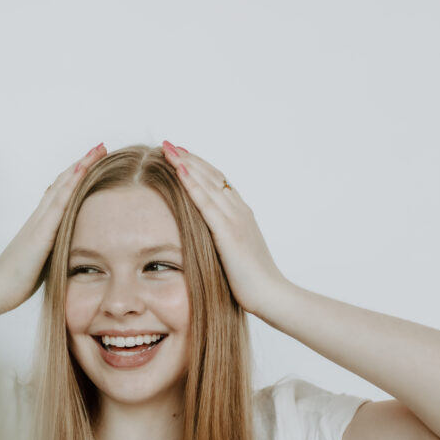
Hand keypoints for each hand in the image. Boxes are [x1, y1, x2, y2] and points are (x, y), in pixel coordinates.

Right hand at [0, 143, 106, 313]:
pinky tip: (82, 172)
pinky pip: (59, 204)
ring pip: (62, 186)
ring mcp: (39, 222)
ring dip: (80, 166)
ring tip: (97, 150)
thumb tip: (70, 249)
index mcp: (41, 224)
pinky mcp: (41, 233)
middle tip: (100, 146)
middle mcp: (39, 217)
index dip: (77, 176)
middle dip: (82, 163)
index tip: (95, 161)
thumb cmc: (16, 280)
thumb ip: (54, 249)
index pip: (62, 193)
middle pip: (63, 182)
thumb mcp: (42, 260)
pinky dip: (71, 185)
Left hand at [161, 141, 286, 317]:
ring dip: (187, 163)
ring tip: (168, 148)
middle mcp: (240, 211)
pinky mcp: (228, 232)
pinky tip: (179, 170)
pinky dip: (192, 184)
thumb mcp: (235, 254)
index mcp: (242, 215)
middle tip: (168, 143)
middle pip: (211, 176)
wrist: (272, 295)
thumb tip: (208, 240)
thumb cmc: (253, 282)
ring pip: (207, 183)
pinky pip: (206, 203)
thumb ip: (224, 241)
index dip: (199, 166)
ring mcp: (235, 219)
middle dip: (189, 158)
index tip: (181, 154)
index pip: (218, 182)